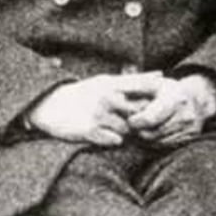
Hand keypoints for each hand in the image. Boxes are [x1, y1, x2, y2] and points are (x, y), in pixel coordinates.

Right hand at [26, 72, 162, 145]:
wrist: (49, 105)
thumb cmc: (84, 93)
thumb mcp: (106, 81)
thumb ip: (133, 80)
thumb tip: (161, 74)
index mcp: (112, 83)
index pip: (143, 85)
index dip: (157, 93)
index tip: (166, 98)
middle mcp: (106, 97)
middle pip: (140, 110)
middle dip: (144, 117)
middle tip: (143, 121)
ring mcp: (98, 114)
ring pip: (129, 128)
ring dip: (129, 131)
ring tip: (120, 129)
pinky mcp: (89, 131)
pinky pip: (115, 140)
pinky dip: (116, 140)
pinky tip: (110, 136)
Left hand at [127, 74, 215, 147]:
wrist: (199, 101)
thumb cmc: (172, 91)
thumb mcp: (156, 84)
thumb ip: (137, 87)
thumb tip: (117, 92)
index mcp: (175, 100)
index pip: (150, 119)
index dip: (136, 121)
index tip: (130, 119)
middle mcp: (184, 117)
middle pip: (151, 134)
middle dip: (137, 132)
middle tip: (130, 127)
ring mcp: (188, 130)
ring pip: (156, 143)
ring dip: (143, 140)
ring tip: (138, 131)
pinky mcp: (187, 140)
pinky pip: (164, 147)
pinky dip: (153, 144)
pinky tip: (148, 136)